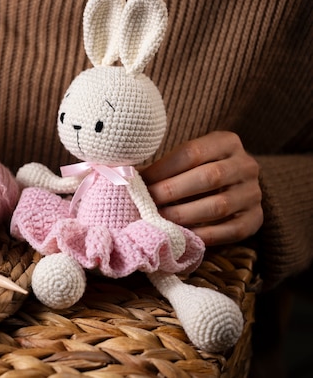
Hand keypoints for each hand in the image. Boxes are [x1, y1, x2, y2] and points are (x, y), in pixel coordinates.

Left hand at [140, 131, 262, 245]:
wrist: (236, 187)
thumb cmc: (198, 171)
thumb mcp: (187, 160)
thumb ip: (164, 167)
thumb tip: (124, 176)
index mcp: (227, 142)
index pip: (192, 152)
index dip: (163, 168)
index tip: (140, 181)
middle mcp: (246, 165)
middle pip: (208, 177)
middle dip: (171, 191)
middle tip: (146, 203)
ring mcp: (253, 193)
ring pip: (219, 205)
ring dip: (184, 215)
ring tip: (159, 220)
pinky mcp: (255, 219)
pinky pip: (229, 230)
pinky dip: (202, 234)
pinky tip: (180, 235)